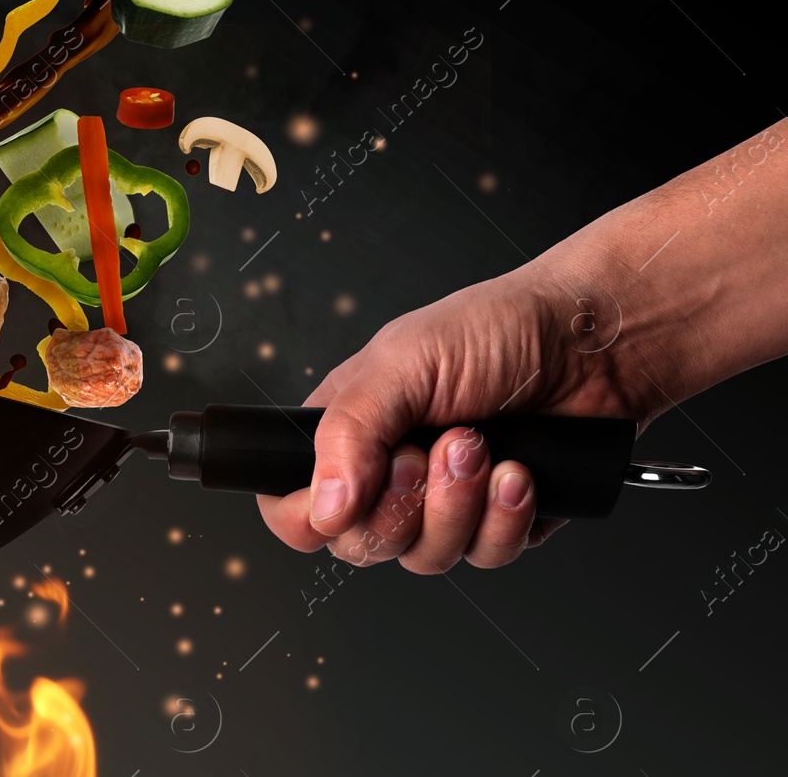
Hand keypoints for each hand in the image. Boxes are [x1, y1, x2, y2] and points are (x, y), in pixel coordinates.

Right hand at [257, 258, 651, 572]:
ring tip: (482, 447)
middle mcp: (389, 472)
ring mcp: (445, 502)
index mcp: (348, 430)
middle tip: (427, 452)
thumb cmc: (494, 330)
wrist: (592, 345)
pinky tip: (519, 471)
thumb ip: (347, 433)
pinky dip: (505, 517)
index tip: (348, 494)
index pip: (294, 506)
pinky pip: (485, 557)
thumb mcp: (401, 363)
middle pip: (361, 544)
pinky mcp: (499, 523)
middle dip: (401, 506)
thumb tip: (322, 506)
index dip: (310, 516)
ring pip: (425, 556)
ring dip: (458, 505)